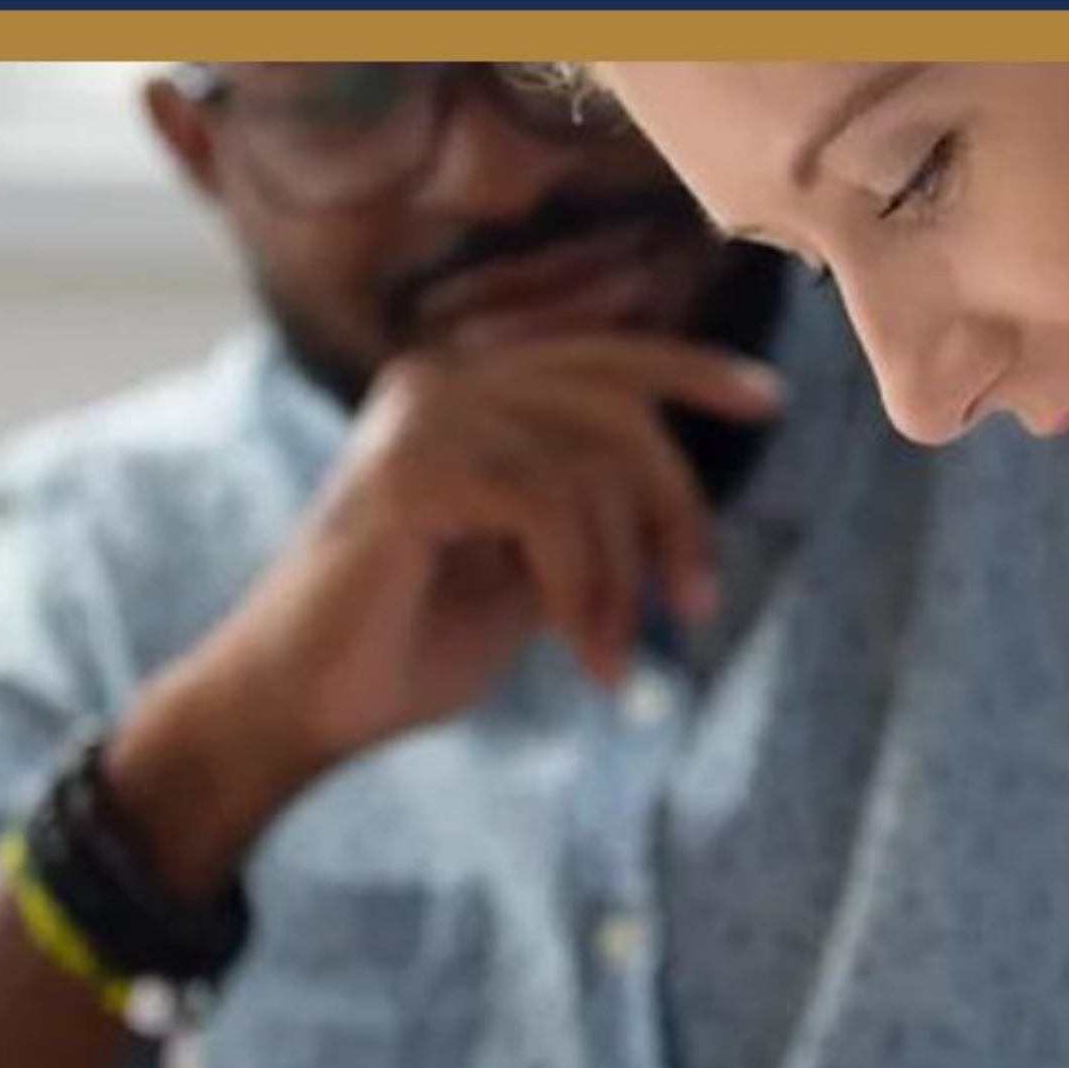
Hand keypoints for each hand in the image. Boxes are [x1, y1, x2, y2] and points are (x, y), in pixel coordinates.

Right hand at [107, 333, 782, 893]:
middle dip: (676, 515)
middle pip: (616, 410)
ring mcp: (418, 417)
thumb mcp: (528, 571)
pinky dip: (584, 589)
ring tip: (610, 660)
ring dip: (622, 580)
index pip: (601, 358)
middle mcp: (439, 381)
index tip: (768, 402)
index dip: (690, 372)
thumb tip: (680, 500)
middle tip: (695, 608)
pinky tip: (582, 655)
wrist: (300, 709)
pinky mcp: (406, 471)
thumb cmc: (406, 648)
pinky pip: (547, 508)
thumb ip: (586, 517)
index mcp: (467, 392)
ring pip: (589, 468)